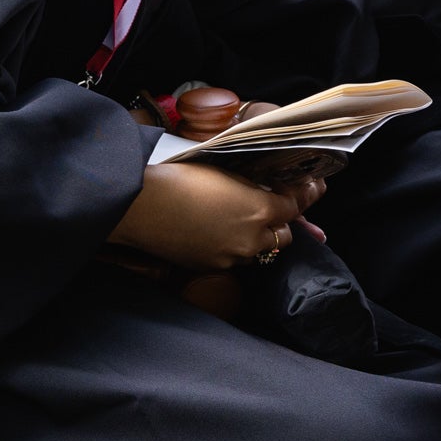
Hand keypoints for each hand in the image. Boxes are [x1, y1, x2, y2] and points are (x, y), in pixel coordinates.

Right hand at [110, 160, 314, 271]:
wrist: (142, 206)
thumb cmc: (182, 180)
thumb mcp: (227, 173)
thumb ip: (256, 186)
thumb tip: (273, 192)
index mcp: (259, 211)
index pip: (294, 208)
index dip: (297, 197)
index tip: (298, 190)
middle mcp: (251, 240)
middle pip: (283, 237)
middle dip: (279, 223)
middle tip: (269, 208)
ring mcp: (231, 257)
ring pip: (259, 251)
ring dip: (257, 238)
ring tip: (240, 221)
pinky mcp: (211, 267)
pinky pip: (234, 259)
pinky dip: (233, 248)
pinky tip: (218, 232)